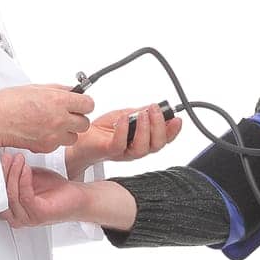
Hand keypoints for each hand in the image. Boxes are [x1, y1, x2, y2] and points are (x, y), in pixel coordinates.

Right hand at [0, 83, 93, 152]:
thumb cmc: (8, 104)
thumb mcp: (36, 88)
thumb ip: (58, 90)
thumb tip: (71, 90)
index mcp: (58, 101)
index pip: (88, 104)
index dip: (84, 104)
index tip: (80, 103)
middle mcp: (60, 119)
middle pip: (84, 123)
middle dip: (77, 119)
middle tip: (67, 115)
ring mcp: (54, 135)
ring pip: (74, 137)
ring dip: (67, 132)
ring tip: (53, 124)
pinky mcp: (47, 147)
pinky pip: (59, 145)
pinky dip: (54, 140)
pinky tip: (43, 132)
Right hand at [0, 152, 137, 231]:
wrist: (78, 196)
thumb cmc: (55, 188)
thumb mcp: (29, 176)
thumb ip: (15, 172)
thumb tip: (2, 157)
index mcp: (12, 209)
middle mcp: (16, 217)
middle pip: (1, 195)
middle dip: (2, 173)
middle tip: (5, 156)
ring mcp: (27, 218)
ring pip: (12, 195)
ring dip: (13, 174)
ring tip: (18, 158)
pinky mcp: (38, 215)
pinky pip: (25, 196)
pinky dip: (24, 180)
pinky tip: (26, 168)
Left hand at [64, 102, 182, 179]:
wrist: (82, 138)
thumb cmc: (104, 130)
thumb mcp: (127, 116)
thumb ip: (141, 113)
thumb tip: (156, 107)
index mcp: (143, 141)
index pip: (164, 139)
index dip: (173, 131)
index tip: (177, 119)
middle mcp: (136, 149)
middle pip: (157, 145)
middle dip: (160, 126)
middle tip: (155, 110)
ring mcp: (124, 152)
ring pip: (142, 148)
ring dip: (145, 129)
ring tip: (142, 113)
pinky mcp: (110, 151)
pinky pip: (120, 144)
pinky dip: (124, 130)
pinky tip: (124, 119)